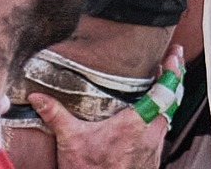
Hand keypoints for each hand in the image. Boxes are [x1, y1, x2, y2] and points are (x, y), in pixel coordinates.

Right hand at [28, 60, 181, 168]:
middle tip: (172, 58)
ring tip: (162, 80)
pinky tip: (151, 112)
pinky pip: (163, 132)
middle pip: (171, 100)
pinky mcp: (152, 160)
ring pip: (169, 116)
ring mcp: (154, 149)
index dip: (172, 70)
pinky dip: (161, 117)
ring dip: (167, 98)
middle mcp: (150, 135)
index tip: (173, 53)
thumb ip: (56, 115)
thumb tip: (37, 96)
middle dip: (173, 78)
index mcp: (134, 124)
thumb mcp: (71, 142)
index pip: (163, 92)